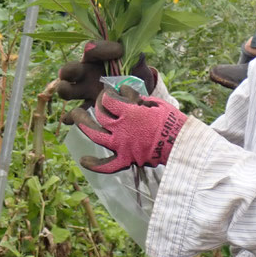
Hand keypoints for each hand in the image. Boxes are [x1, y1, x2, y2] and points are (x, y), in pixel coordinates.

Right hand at [56, 40, 155, 108]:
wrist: (141, 96)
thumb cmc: (136, 75)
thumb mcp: (138, 65)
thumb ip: (136, 59)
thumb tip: (135, 55)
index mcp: (97, 59)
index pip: (92, 50)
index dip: (101, 49)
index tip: (119, 51)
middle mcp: (87, 74)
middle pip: (70, 70)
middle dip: (68, 70)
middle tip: (69, 73)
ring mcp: (85, 93)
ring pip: (67, 90)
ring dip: (64, 89)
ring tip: (65, 89)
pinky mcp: (89, 110)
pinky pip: (76, 114)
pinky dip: (71, 117)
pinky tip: (70, 118)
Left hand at [64, 85, 187, 173]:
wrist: (180, 143)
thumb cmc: (170, 120)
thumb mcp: (153, 102)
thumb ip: (135, 97)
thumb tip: (122, 91)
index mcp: (128, 112)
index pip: (108, 99)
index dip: (107, 94)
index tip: (110, 92)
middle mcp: (120, 128)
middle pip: (100, 115)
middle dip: (97, 105)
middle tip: (99, 102)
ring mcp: (121, 145)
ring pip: (95, 135)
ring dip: (83, 124)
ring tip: (76, 114)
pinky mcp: (126, 159)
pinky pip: (107, 165)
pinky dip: (94, 164)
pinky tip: (83, 160)